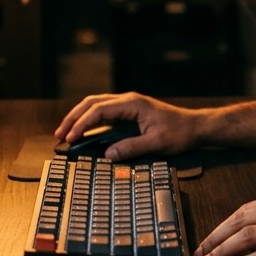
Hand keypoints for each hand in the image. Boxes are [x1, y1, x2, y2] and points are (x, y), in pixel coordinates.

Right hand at [55, 92, 201, 160]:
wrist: (195, 126)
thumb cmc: (179, 133)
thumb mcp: (156, 143)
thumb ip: (131, 148)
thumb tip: (108, 155)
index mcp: (132, 104)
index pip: (99, 110)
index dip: (82, 124)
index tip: (70, 138)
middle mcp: (128, 100)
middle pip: (92, 103)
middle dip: (74, 117)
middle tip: (60, 134)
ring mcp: (128, 105)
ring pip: (97, 105)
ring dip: (80, 117)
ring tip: (67, 132)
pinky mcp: (130, 112)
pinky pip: (105, 112)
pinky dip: (91, 120)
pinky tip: (84, 131)